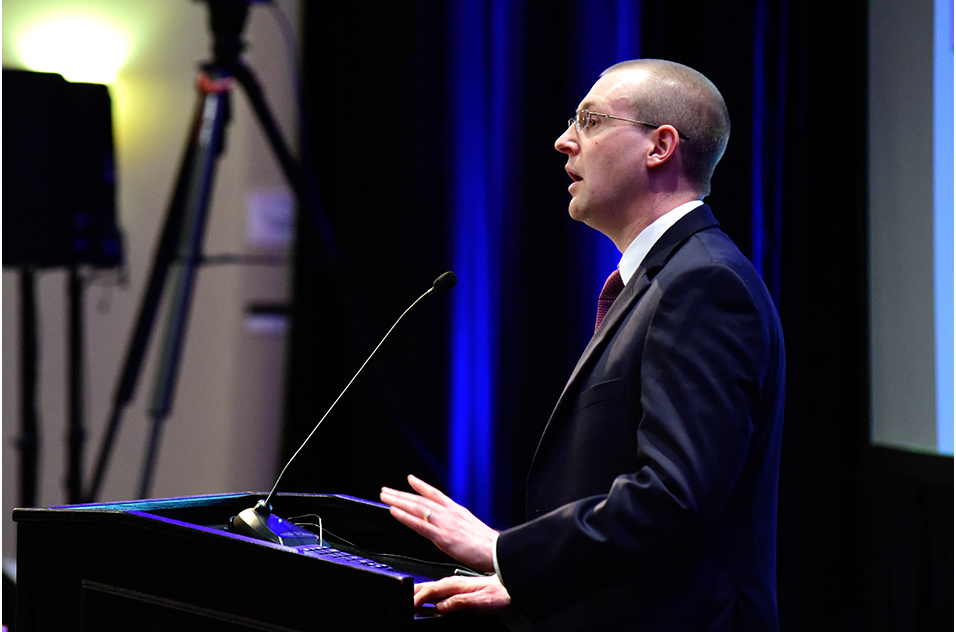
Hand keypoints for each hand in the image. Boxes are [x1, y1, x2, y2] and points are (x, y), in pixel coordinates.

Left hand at [380, 474, 497, 571]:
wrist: (497, 553)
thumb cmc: (489, 547)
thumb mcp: (473, 530)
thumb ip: (460, 526)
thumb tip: (455, 530)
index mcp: (458, 511)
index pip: (436, 494)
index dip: (422, 486)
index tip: (410, 479)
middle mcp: (450, 513)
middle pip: (421, 500)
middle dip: (402, 494)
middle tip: (386, 490)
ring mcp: (445, 524)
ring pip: (416, 508)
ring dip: (398, 501)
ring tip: (384, 496)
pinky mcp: (442, 537)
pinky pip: (418, 524)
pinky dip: (404, 516)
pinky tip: (393, 511)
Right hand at [414, 574, 510, 613]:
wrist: (510, 589)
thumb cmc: (499, 594)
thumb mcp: (480, 601)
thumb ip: (459, 602)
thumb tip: (441, 606)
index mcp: (455, 584)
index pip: (431, 591)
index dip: (418, 599)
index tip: (409, 606)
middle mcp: (453, 584)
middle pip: (427, 589)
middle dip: (413, 594)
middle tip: (401, 601)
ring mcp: (455, 588)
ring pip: (431, 591)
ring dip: (418, 596)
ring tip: (408, 602)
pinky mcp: (458, 593)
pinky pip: (438, 596)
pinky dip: (428, 600)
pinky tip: (426, 605)